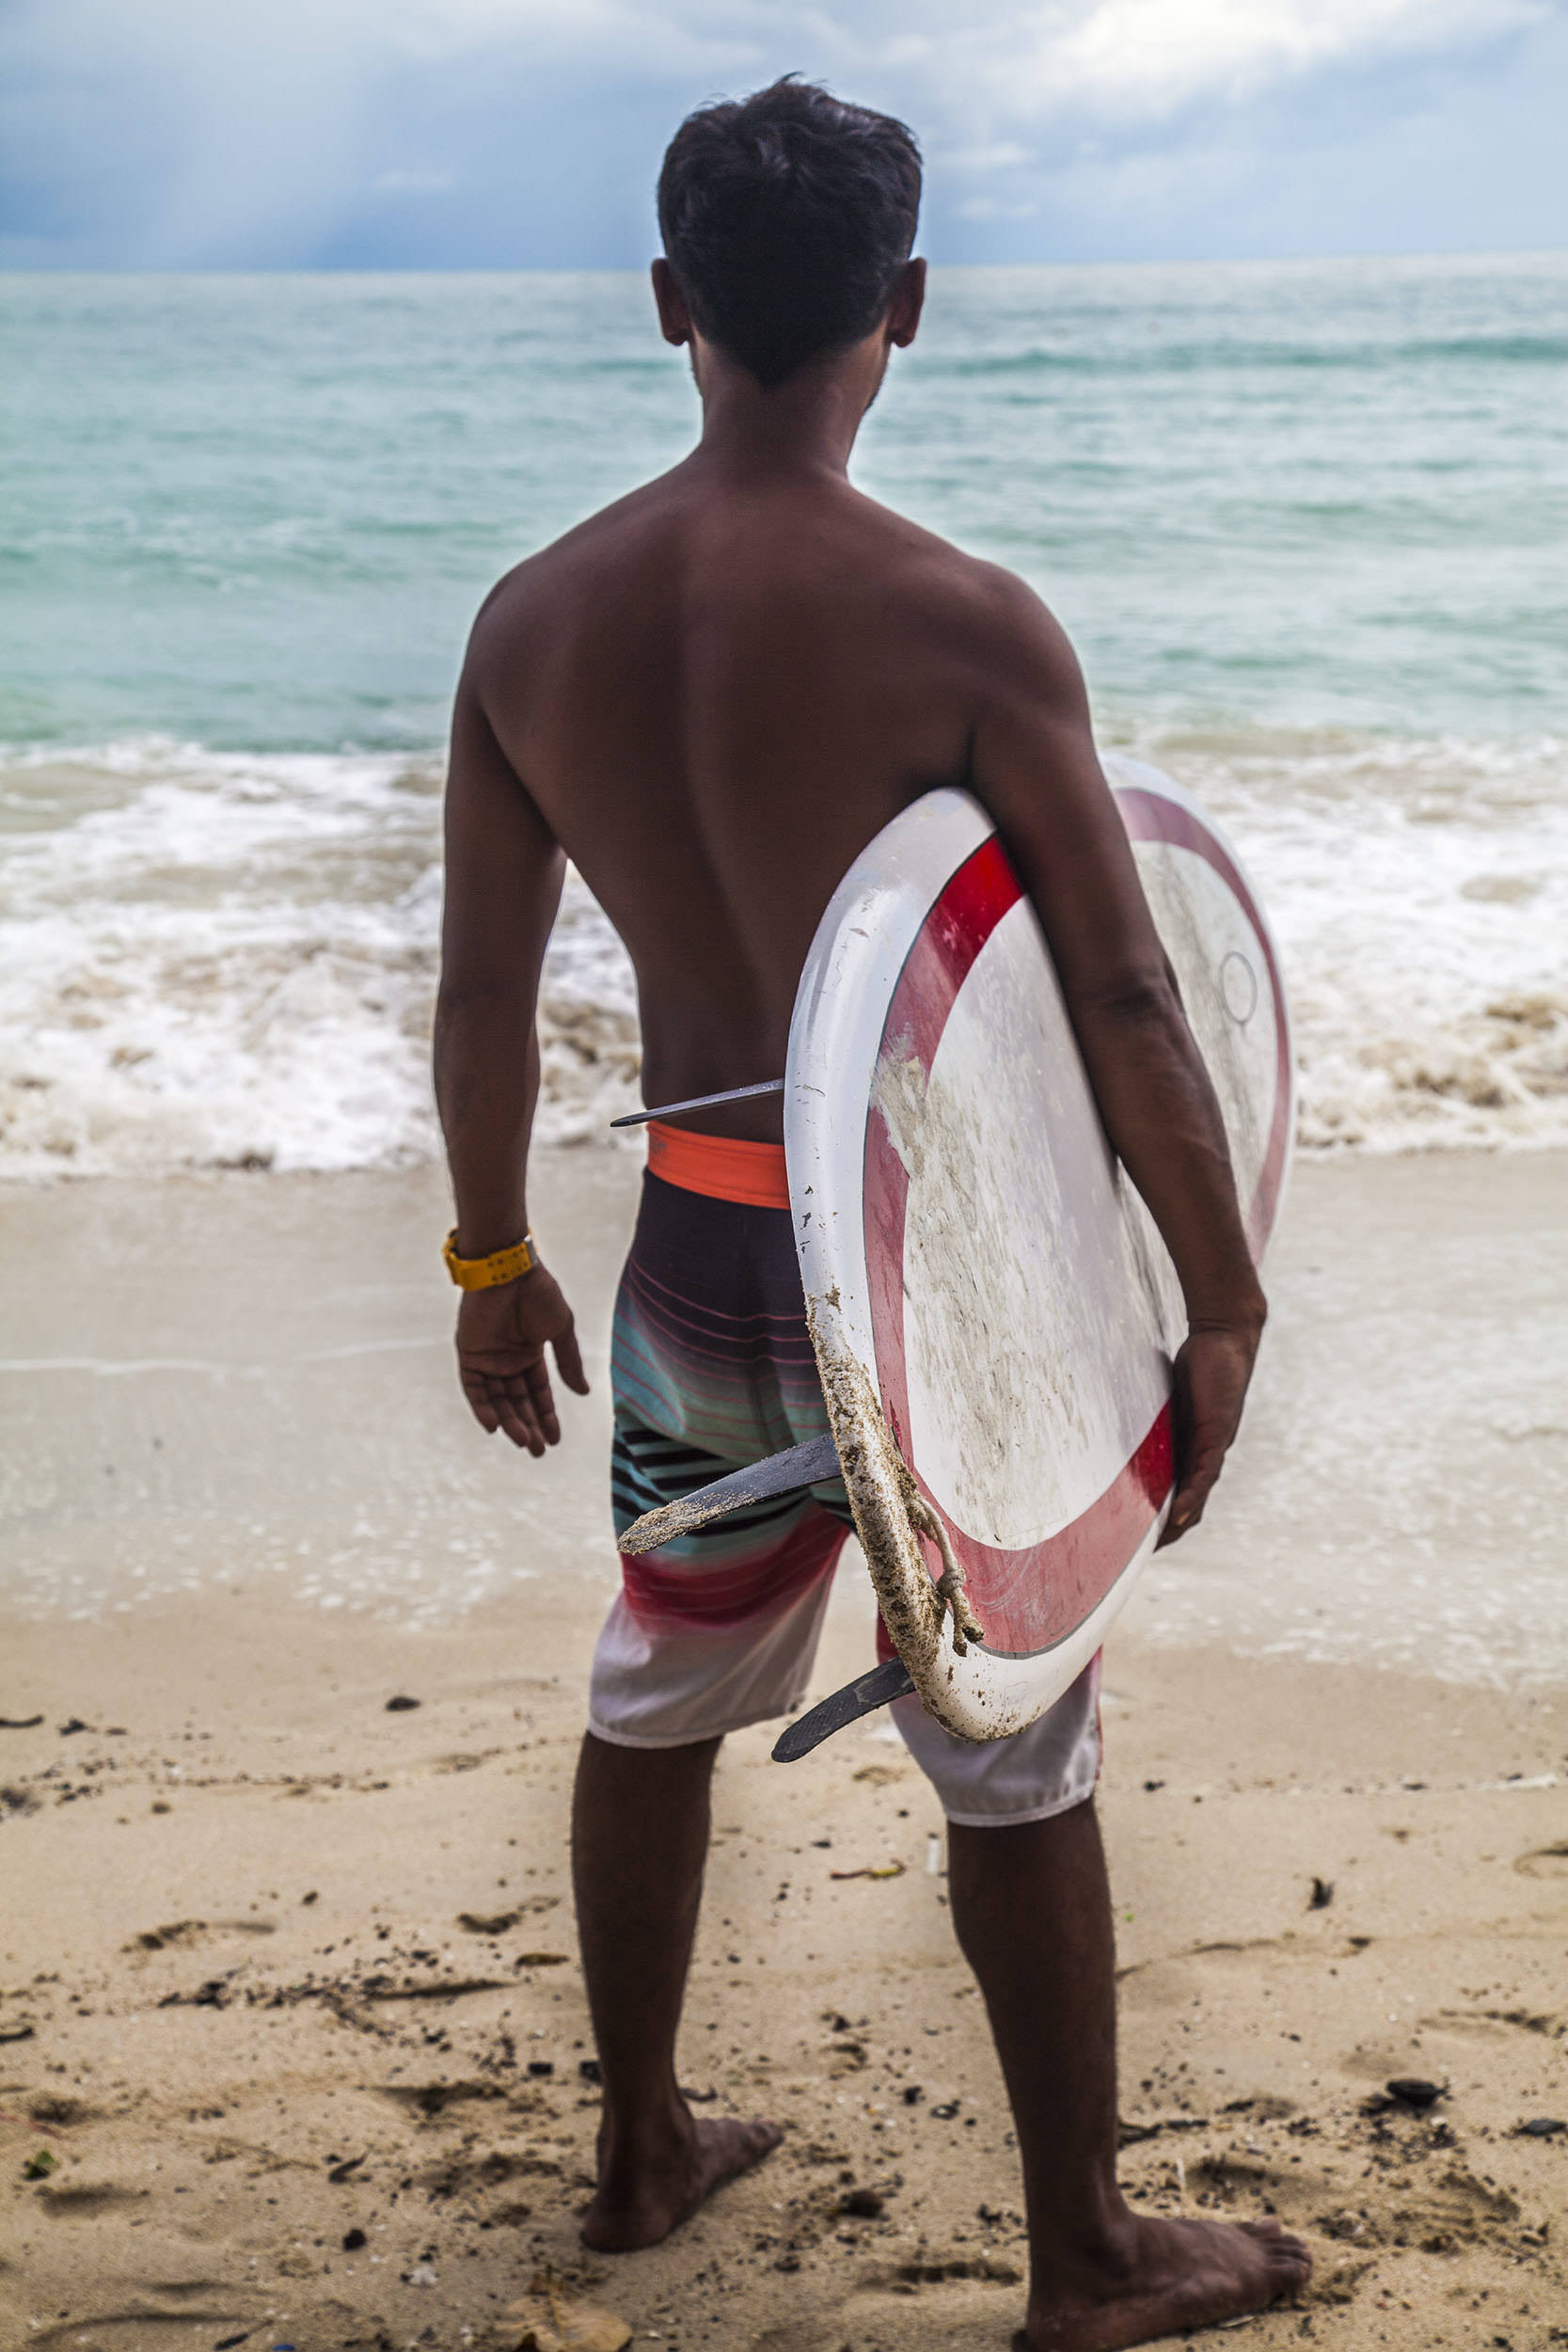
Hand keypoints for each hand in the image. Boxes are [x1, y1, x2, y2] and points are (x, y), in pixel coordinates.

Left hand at [455, 1266, 588, 1454]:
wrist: (510, 1270)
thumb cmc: (539, 1294)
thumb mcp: (561, 1330)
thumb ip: (569, 1362)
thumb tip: (583, 1393)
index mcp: (530, 1353)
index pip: (538, 1393)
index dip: (546, 1416)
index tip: (556, 1440)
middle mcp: (507, 1359)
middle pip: (517, 1401)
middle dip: (529, 1426)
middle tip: (538, 1451)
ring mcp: (487, 1358)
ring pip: (498, 1399)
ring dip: (510, 1421)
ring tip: (524, 1442)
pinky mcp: (469, 1354)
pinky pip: (474, 1388)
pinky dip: (483, 1407)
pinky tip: (496, 1426)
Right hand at [1155, 1319, 1262, 1547]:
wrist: (1224, 1338)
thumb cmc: (1194, 1365)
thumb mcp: (1167, 1399)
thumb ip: (1151, 1416)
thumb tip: (1116, 1424)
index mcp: (1188, 1450)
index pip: (1177, 1494)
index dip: (1161, 1520)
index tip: (1137, 1541)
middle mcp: (1203, 1455)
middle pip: (1189, 1506)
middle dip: (1169, 1532)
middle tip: (1142, 1554)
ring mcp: (1212, 1448)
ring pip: (1198, 1496)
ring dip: (1180, 1523)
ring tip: (1160, 1544)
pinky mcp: (1218, 1435)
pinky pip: (1205, 1473)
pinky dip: (1193, 1497)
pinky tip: (1181, 1515)